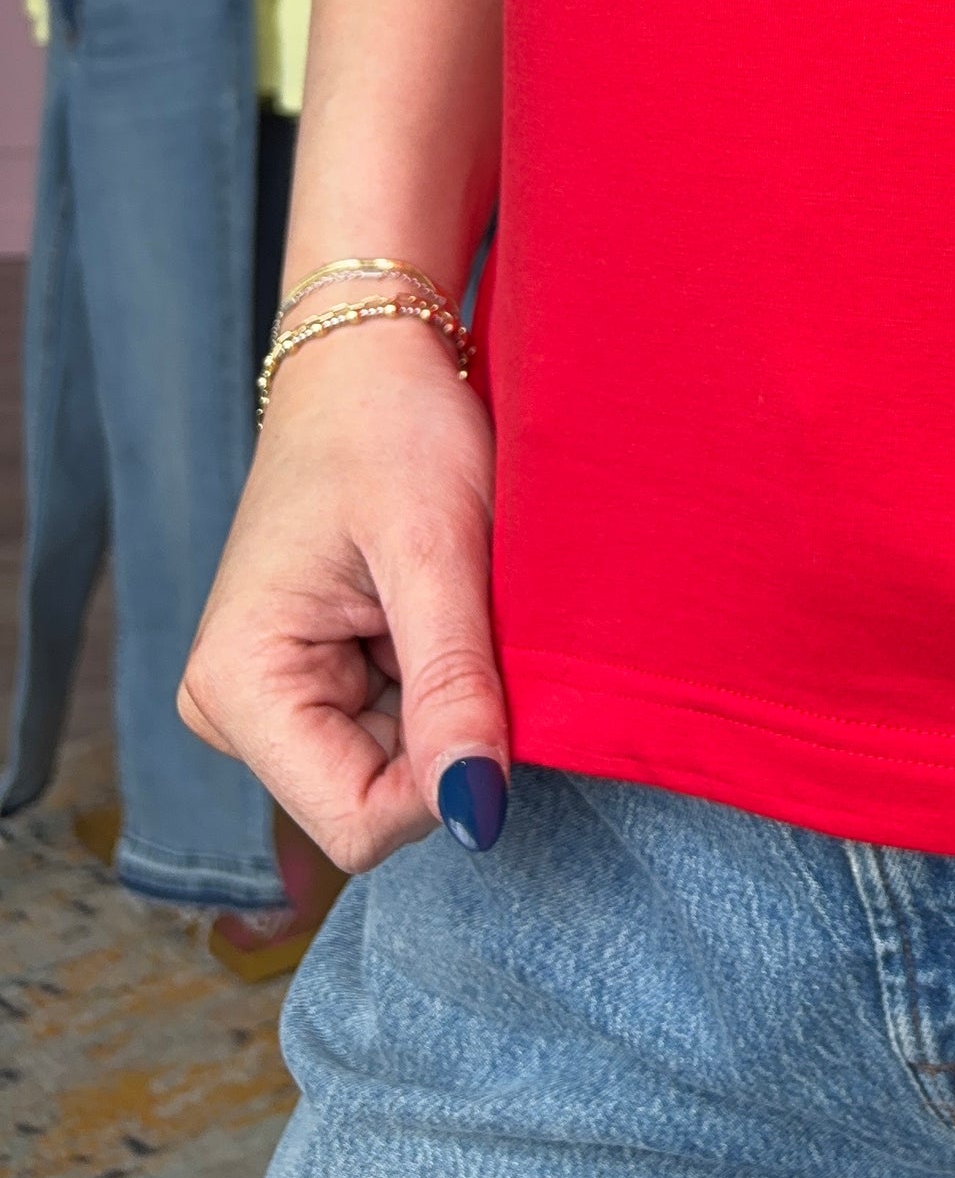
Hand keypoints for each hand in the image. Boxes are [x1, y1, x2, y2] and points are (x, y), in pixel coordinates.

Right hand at [179, 316, 508, 870]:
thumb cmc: (394, 427)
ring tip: (450, 599)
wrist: (371, 354)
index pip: (357, 823)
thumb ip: (452, 687)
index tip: (495, 685)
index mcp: (238, 687)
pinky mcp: (311, 678)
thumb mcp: (436, 552)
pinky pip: (400, 725)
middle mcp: (237, 708)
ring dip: (450, 698)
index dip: (447, 783)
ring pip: (399, 768)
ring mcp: (272, 697)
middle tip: (468, 616)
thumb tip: (476, 820)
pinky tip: (438, 605)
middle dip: (448, 727)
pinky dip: (442, 677)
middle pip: (378, 800)